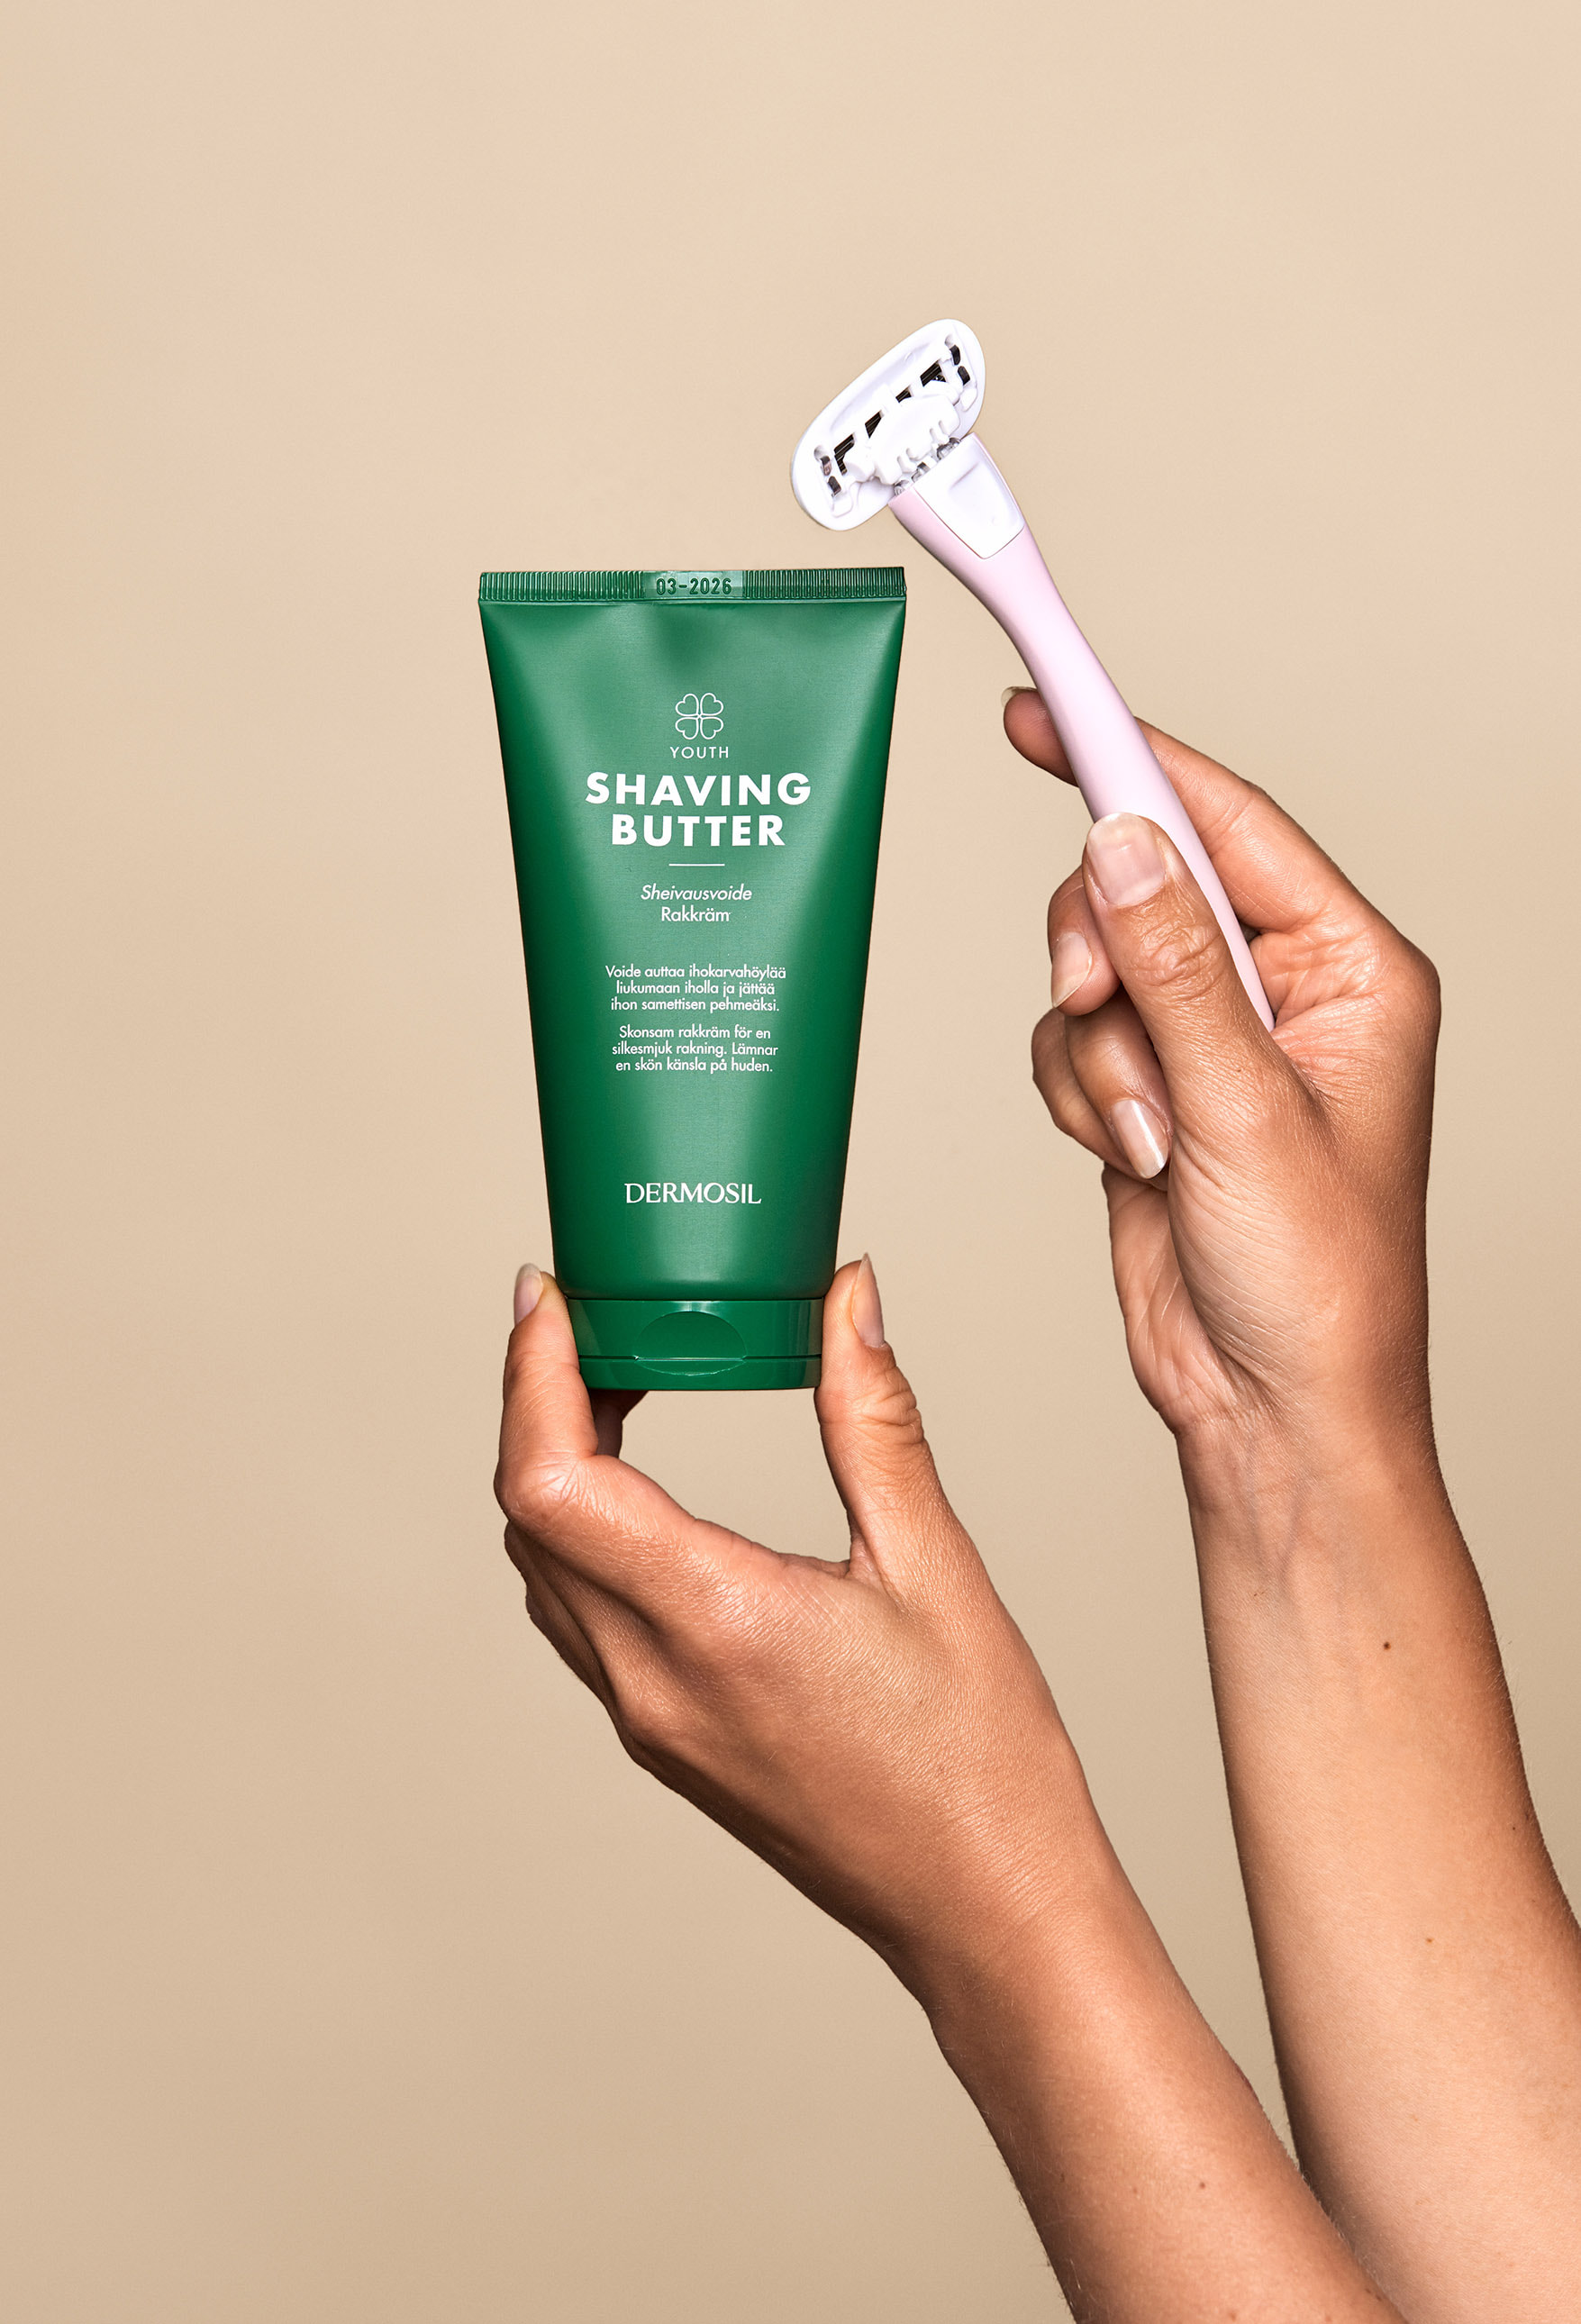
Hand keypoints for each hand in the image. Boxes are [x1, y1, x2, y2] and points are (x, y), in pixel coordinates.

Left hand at [495, 1257, 1081, 1999]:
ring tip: (616, 1383)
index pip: (550, 1482)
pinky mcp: (665, 1741)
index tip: (548, 1297)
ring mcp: (649, 1721)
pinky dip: (585, 1533)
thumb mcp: (935, 1565)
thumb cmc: (978, 1759)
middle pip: (528, 1517)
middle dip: (536, 1401)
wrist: (987, 1912)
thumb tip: (847, 1296)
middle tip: (591, 1317)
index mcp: (713, 1623)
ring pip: (543, 1571)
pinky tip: (647, 1490)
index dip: (530, 1375)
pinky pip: (581, 1618)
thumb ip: (873, 1418)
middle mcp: (653, 1679)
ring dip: (554, 1469)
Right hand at [1007, 689, 1441, 1463]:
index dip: (1128, 756)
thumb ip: (1173, 967)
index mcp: (1349, 968)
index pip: (1226, 821)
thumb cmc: (1319, 1281)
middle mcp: (1280, 992)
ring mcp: (1208, 1043)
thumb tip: (1121, 845)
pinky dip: (1079, 1095)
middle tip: (1093, 1002)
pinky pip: (1069, 1041)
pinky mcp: (1149, 1093)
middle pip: (1137, 886)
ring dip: (1095, 1055)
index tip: (1042, 708)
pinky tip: (1129, 1158)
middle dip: (1100, 953)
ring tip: (1149, 1137)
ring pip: (1090, 971)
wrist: (1271, 1408)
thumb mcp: (1247, 1110)